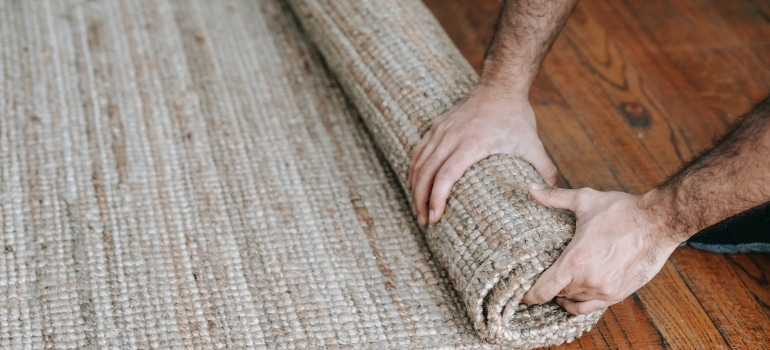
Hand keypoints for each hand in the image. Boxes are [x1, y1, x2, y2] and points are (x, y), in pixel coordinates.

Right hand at [407, 85, 556, 225]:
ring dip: (414, 188)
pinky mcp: (437, 127)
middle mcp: (451, 137)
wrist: (501, 85)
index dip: (437, 198)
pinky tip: (413, 185)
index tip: (435, 217)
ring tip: (418, 210)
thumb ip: (544, 170)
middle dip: (421, 201)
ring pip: (419, 163)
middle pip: (426, 173)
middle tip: (425, 221)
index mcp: (471, 143)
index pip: (445, 175)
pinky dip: (413, 170)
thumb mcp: (533, 143)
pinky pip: (419, 152)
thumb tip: (552, 195)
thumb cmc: (516, 116)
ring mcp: (441, 131)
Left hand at [521, 184, 679, 314]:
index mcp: (576, 260)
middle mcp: (588, 280)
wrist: (658, 222)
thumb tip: (531, 187)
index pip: (545, 289)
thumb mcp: (585, 200)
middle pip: (559, 294)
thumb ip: (555, 197)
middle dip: (549, 289)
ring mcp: (605, 290)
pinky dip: (582, 303)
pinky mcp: (619, 293)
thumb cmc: (621, 211)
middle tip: (542, 282)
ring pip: (576, 301)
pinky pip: (593, 307)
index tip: (524, 295)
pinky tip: (577, 295)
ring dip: (566, 295)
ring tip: (559, 288)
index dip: (530, 295)